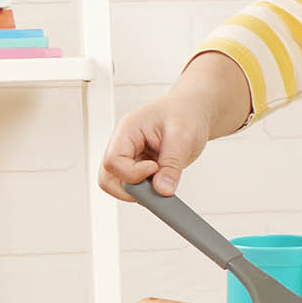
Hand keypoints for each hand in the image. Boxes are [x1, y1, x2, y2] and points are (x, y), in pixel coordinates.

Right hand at [98, 51, 250, 200]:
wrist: (193, 111)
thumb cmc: (186, 114)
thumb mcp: (182, 137)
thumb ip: (171, 165)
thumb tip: (163, 190)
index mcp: (127, 130)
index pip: (113, 161)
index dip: (133, 173)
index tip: (155, 169)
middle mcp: (124, 145)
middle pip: (108, 178)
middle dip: (131, 190)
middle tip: (157, 186)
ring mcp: (131, 157)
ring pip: (119, 184)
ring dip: (141, 192)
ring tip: (164, 182)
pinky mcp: (140, 166)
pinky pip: (136, 186)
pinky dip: (150, 191)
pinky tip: (165, 182)